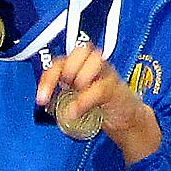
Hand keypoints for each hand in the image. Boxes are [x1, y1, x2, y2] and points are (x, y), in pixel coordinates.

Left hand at [38, 41, 159, 164]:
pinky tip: (76, 111)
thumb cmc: (101, 108)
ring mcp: (107, 74)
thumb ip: (62, 98)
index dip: (49, 77)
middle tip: (66, 86)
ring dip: (81, 75)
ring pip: (95, 59)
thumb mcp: (77, 102)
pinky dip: (85, 99)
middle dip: (68, 68)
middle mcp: (95, 66)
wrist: (128, 119)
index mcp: (81, 68)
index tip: (42, 97)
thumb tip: (46, 102)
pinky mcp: (116, 87)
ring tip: (77, 91)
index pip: (61, 62)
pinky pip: (101, 86)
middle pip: (80, 50)